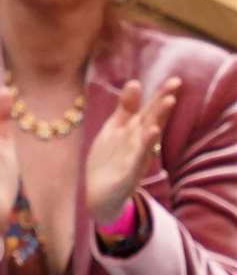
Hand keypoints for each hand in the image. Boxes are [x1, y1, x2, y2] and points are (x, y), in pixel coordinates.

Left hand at [85, 78, 177, 225]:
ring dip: (157, 120)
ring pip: (148, 137)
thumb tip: (135, 82)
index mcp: (135, 132)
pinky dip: (144, 146)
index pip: (149, 111)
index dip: (160, 95)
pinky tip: (151, 133)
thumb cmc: (110, 159)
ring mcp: (135, 158)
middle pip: (151, 120)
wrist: (99, 194)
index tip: (175, 79)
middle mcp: (138, 143)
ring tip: (168, 103)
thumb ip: (125, 108)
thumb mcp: (115, 130)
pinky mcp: (128, 174)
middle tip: (175, 85)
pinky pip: (138, 158)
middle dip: (162, 103)